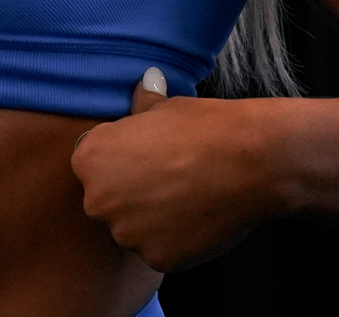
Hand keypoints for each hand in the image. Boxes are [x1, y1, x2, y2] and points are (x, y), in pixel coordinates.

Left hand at [72, 68, 275, 272]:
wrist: (248, 160)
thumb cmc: (203, 126)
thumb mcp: (164, 106)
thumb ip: (142, 104)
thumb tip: (145, 81)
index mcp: (90, 159)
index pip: (93, 166)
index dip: (122, 161)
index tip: (148, 156)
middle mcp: (98, 200)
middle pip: (109, 202)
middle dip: (132, 194)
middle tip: (170, 178)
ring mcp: (126, 233)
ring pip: (134, 230)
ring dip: (153, 220)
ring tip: (188, 197)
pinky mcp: (156, 258)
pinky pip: (159, 251)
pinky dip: (175, 240)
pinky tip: (198, 218)